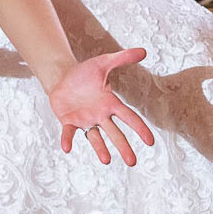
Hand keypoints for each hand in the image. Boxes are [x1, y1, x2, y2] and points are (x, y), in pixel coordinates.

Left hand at [49, 47, 154, 165]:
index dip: (139, 128)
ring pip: (95, 137)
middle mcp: (100, 115)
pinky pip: (70, 133)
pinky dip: (68, 140)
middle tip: (133, 162)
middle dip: (123, 147)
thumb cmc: (85, 72)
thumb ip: (123, 58)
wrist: (62, 77)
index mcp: (111, 103)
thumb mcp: (104, 63)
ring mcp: (85, 120)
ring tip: (107, 161)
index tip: (150, 142)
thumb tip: (144, 51)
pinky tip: (67, 148)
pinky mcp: (69, 121)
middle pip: (115, 133)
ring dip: (100, 149)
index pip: (129, 117)